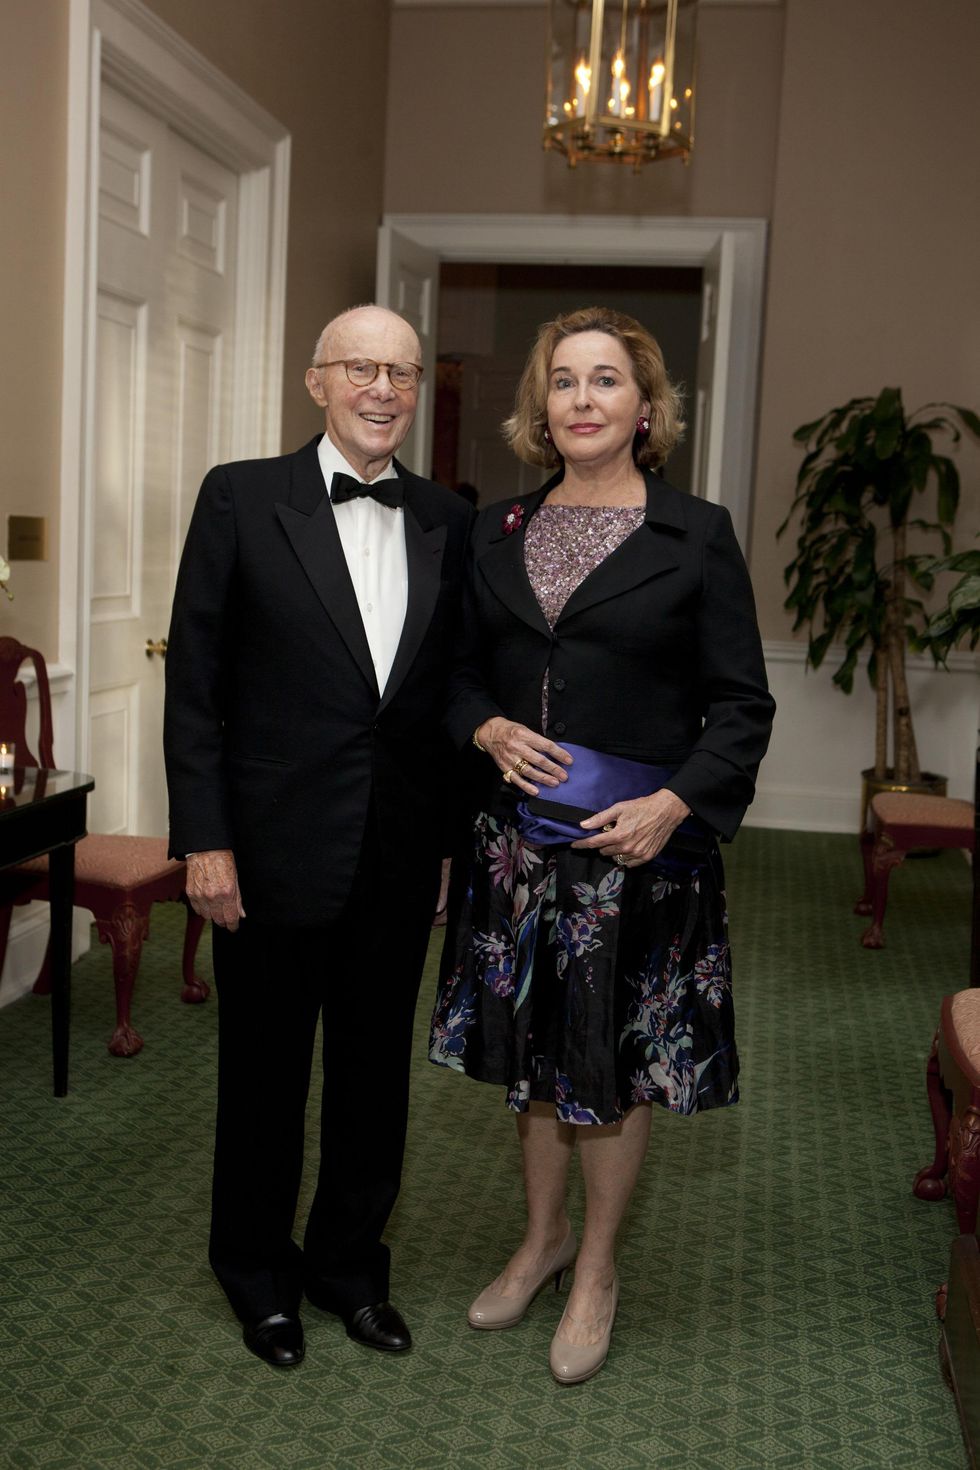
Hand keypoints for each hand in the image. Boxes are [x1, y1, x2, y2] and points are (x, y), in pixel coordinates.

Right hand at [185, 849, 245, 929]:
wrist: (205, 849)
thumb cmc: (223, 860)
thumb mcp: (236, 878)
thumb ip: (238, 899)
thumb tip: (241, 914)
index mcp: (227, 893)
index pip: (230, 918)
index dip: (233, 925)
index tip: (234, 927)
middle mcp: (213, 897)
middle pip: (218, 920)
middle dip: (224, 921)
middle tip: (227, 919)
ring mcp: (200, 896)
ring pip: (207, 916)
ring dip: (213, 915)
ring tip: (217, 909)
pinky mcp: (191, 893)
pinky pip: (197, 909)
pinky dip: (203, 909)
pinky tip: (208, 904)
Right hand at [475, 717, 572, 794]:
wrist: (490, 733)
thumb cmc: (511, 731)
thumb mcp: (525, 729)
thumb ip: (538, 741)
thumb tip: (555, 753)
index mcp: (524, 735)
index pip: (545, 746)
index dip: (559, 754)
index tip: (569, 761)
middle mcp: (517, 747)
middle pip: (539, 760)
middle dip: (553, 769)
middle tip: (564, 776)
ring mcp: (511, 759)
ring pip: (529, 771)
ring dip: (543, 778)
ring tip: (555, 783)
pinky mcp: (505, 768)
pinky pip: (516, 779)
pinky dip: (526, 786)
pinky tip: (536, 791)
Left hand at [572, 789, 691, 865]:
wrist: (666, 811)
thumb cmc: (642, 807)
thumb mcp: (619, 808)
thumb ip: (600, 818)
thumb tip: (583, 825)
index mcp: (618, 835)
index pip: (594, 843)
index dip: (582, 844)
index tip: (575, 845)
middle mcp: (627, 847)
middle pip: (604, 851)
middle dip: (602, 844)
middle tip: (609, 833)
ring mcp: (637, 854)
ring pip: (616, 858)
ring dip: (614, 851)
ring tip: (620, 839)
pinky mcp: (647, 857)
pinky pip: (629, 863)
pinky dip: (625, 857)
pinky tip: (629, 847)